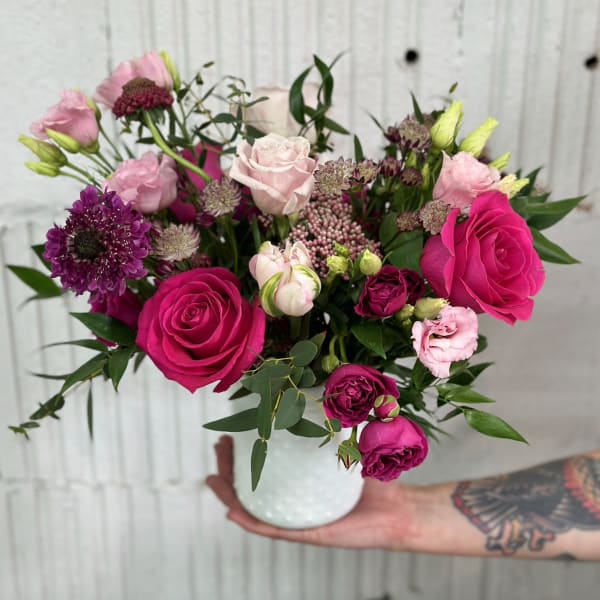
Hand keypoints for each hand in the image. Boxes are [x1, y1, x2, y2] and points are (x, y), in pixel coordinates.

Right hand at [206, 435, 414, 549]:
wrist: (400, 511)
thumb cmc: (380, 478)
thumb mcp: (359, 442)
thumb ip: (348, 417)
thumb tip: (340, 384)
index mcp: (302, 479)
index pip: (268, 463)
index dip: (247, 449)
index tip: (232, 431)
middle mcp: (296, 498)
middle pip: (254, 484)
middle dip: (231, 466)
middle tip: (220, 446)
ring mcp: (299, 517)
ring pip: (255, 507)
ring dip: (230, 493)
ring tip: (214, 478)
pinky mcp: (308, 534)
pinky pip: (273, 529)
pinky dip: (250, 521)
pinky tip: (232, 512)